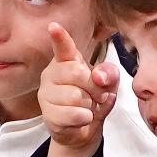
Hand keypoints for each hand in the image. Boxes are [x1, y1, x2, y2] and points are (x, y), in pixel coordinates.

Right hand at [39, 23, 117, 151]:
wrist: (84, 130)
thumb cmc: (93, 99)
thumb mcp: (108, 83)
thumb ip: (109, 73)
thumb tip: (99, 77)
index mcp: (66, 61)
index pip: (63, 47)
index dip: (60, 37)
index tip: (54, 26)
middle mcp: (52, 74)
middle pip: (78, 73)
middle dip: (95, 87)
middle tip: (97, 96)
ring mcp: (47, 94)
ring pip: (76, 96)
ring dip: (90, 106)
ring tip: (86, 107)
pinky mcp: (48, 114)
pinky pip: (73, 114)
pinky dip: (85, 118)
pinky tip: (82, 118)